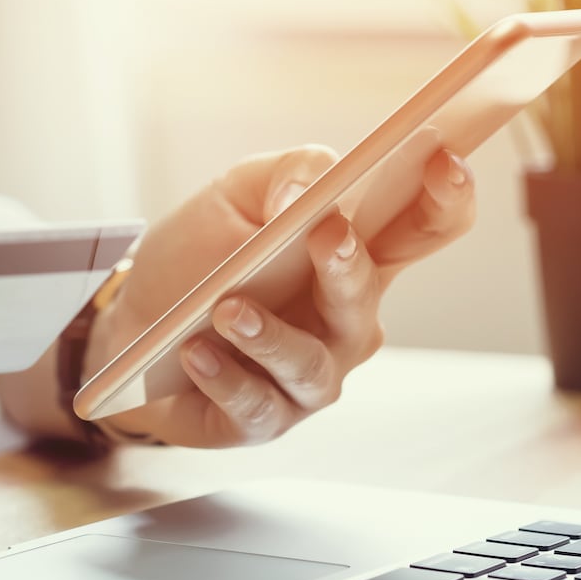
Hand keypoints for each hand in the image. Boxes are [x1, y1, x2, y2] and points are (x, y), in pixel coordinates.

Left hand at [89, 144, 476, 446]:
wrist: (133, 319)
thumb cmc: (201, 256)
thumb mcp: (238, 191)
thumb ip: (288, 174)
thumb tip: (307, 197)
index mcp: (356, 256)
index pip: (426, 228)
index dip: (447, 198)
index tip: (441, 161)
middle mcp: (346, 321)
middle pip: (369, 296)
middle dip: (350, 266)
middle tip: (325, 234)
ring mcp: (311, 375)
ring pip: (312, 365)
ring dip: (270, 336)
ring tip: (226, 309)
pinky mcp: (264, 418)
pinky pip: (257, 405)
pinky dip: (225, 378)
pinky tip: (195, 352)